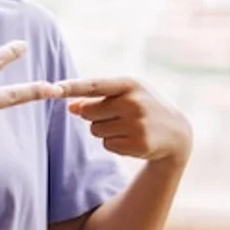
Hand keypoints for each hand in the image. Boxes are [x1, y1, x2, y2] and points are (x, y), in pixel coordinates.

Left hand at [56, 77, 191, 164]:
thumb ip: (97, 99)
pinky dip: (114, 143)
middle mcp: (133, 102)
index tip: (53, 88)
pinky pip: (107, 144)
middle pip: (89, 112)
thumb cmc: (143, 108)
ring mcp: (137, 124)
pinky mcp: (137, 144)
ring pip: (95, 130)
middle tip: (115, 116)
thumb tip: (70, 107)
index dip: (72, 87)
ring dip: (104, 131)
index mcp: (130, 84)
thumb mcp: (125, 96)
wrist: (176, 133)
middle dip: (93, 116)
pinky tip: (131, 139)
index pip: (94, 85)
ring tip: (127, 127)